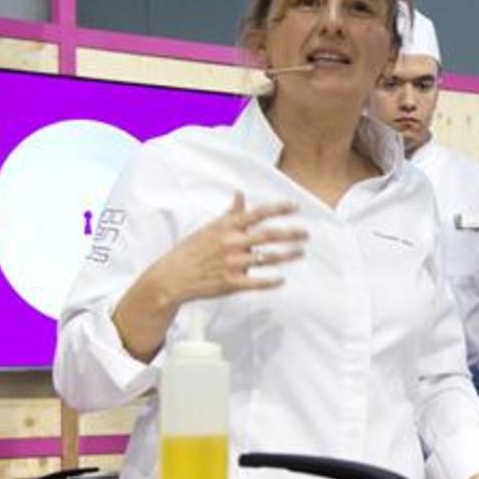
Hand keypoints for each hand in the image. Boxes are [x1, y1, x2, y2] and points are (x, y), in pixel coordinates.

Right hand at [113, 192, 305, 359]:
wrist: (172, 276)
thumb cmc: (192, 250)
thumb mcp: (210, 228)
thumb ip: (230, 213)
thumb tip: (240, 195)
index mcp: (226, 226)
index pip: (257, 213)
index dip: (279, 209)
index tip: (296, 207)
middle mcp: (231, 243)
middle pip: (268, 235)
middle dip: (290, 234)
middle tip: (306, 234)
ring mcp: (231, 263)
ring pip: (266, 258)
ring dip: (287, 255)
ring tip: (300, 252)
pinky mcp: (230, 283)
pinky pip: (257, 282)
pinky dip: (271, 281)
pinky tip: (282, 279)